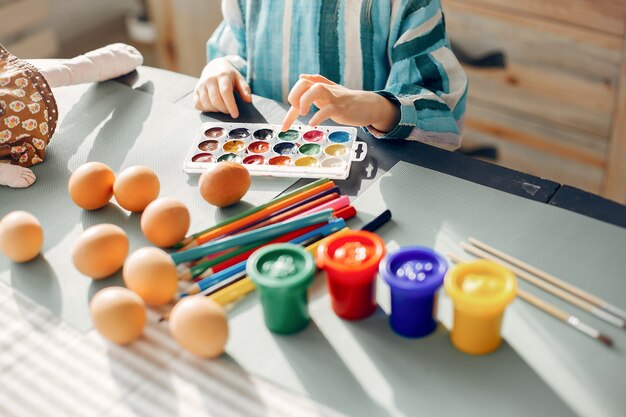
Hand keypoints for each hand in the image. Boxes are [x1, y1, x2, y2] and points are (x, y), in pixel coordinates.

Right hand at [193, 58, 251, 117]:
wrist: (214, 67)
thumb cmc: (228, 75)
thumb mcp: (239, 79)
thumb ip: (244, 89)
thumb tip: (248, 100)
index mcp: (222, 75)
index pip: (225, 92)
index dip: (230, 105)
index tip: (235, 115)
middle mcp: (210, 79)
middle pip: (215, 100)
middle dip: (224, 109)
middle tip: (229, 111)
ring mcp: (201, 85)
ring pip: (206, 104)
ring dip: (215, 110)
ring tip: (222, 108)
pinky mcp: (195, 91)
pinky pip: (197, 104)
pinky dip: (205, 109)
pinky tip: (212, 107)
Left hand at [281, 74, 399, 131]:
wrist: (368, 105)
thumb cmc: (346, 100)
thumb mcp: (330, 91)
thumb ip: (316, 84)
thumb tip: (301, 76)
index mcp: (320, 86)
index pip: (300, 88)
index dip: (290, 104)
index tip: (285, 126)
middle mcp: (325, 89)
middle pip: (304, 83)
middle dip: (294, 96)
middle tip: (297, 111)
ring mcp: (334, 97)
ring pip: (317, 89)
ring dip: (305, 100)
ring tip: (304, 113)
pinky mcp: (341, 107)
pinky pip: (328, 109)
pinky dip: (318, 116)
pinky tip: (313, 123)